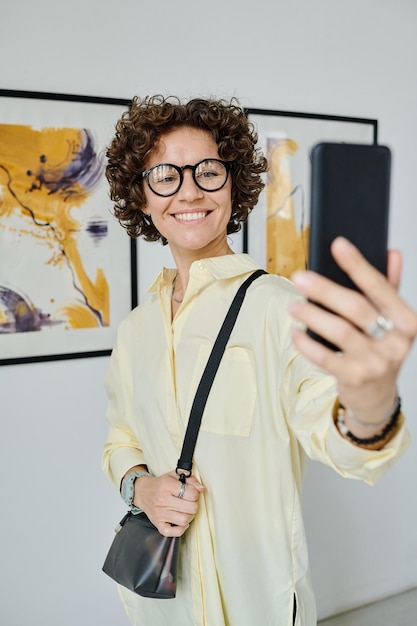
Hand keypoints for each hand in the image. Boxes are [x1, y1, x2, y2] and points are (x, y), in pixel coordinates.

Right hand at [133, 470, 204, 536]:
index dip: (196, 493)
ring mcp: (160, 514)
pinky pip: (173, 532)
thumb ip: (190, 480)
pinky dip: (181, 529)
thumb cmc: (160, 484)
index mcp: (167, 486)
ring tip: (185, 511)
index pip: (191, 494)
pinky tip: (180, 521)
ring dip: (189, 516)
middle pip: (191, 508)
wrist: (142, 492)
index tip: (192, 493)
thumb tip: (201, 489)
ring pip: (184, 520)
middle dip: (194, 505)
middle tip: (190, 502)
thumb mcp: (174, 475)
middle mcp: (163, 500)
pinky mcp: (158, 524)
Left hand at [289, 237, 416, 422]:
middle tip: (299, 277)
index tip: (338, 244)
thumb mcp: (391, 320)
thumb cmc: (381, 349)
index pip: (381, 287)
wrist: (377, 396)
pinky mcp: (355, 378)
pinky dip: (307, 343)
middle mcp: (396, 342)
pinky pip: (325, 357)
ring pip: (339, 332)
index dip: (358, 265)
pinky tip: (295, 332)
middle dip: (325, 289)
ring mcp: (376, 363)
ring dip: (312, 315)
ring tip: (293, 305)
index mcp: (407, 321)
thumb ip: (389, 287)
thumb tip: (392, 253)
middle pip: (356, 308)